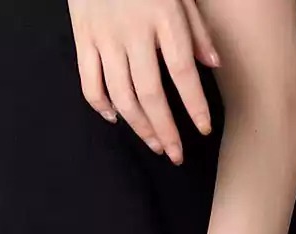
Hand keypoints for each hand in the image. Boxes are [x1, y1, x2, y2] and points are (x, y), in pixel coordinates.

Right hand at [67, 0, 219, 163]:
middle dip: (165, 129)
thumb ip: (196, 29)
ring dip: (139, 126)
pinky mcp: (83, 42)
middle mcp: (133, 33)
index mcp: (163, 17)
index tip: (202, 130)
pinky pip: (90, 84)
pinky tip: (117, 120)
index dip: (193, 104)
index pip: (182, 71)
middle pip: (150, 93)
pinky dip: (101, 107)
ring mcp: (105, 40)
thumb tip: (212, 66)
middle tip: (175, 154)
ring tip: (154, 144)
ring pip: (121, 96)